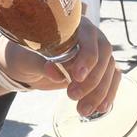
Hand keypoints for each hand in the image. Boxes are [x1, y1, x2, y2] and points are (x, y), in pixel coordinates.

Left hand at [0, 18, 118, 116]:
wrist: (26, 66)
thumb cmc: (25, 55)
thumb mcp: (27, 58)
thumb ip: (40, 63)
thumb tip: (54, 71)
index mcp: (73, 26)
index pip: (89, 38)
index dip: (87, 57)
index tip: (78, 76)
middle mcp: (89, 36)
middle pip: (104, 55)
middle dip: (93, 80)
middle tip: (72, 96)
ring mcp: (97, 52)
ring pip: (110, 70)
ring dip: (100, 92)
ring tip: (83, 110)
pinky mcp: (98, 69)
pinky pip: (111, 80)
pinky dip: (107, 95)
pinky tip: (99, 109)